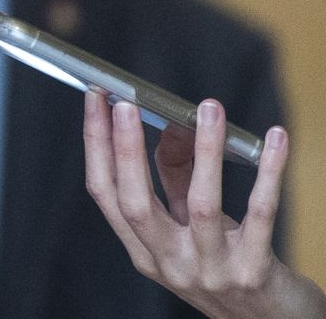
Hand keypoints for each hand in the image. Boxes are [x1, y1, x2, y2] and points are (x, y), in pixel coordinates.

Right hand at [83, 90, 324, 318]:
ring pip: (201, 205)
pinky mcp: (254, 273)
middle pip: (136, 204)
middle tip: (129, 104)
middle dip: (127, 149)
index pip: (107, 195)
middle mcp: (169, 265)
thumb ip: (176, 179)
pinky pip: (260, 216)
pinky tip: (276, 139)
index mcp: (145, 253)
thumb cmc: (230, 269)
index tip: (97, 101)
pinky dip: (268, 174)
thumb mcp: (192, 229)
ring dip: (204, 151)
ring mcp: (211, 272)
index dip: (97, 145)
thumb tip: (167, 125)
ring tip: (209, 109)